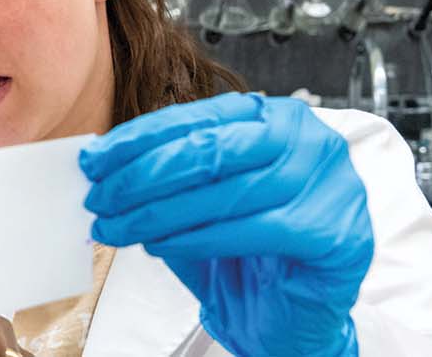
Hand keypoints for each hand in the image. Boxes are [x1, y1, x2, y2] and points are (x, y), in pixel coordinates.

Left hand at [79, 93, 373, 356]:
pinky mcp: (337, 233)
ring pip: (226, 191)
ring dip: (159, 212)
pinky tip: (161, 246)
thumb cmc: (243, 251)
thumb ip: (164, 172)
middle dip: (142, 175)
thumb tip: (101, 160)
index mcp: (273, 117)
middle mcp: (309, 140)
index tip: (95, 159)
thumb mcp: (197, 199)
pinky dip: (197, 239)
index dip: (138, 139)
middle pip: (210, 149)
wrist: (286, 313)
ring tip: (118, 227)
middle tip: (100, 198)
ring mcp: (331, 184)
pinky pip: (253, 230)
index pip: (197, 117)